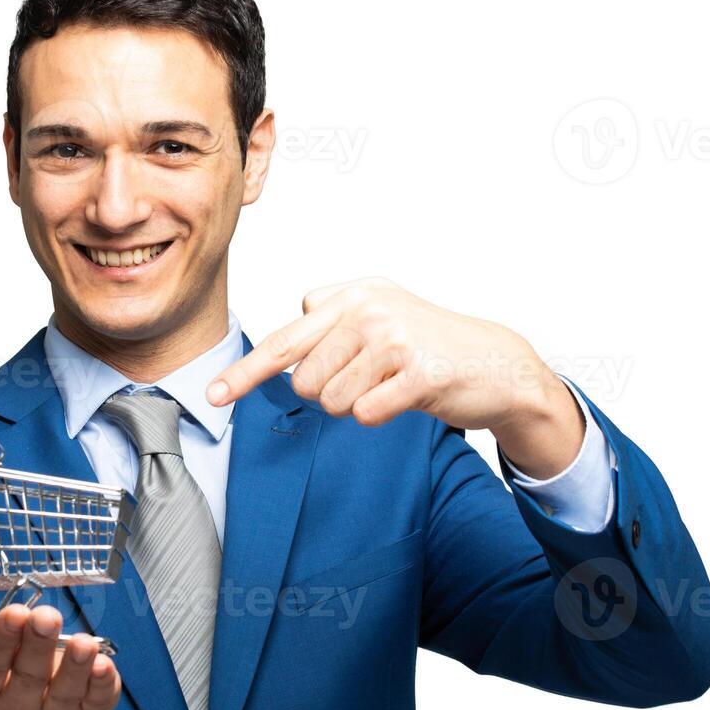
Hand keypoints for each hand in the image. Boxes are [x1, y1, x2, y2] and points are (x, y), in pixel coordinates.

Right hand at [0, 604, 120, 709]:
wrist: (34, 704)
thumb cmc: (3, 662)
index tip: (14, 614)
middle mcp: (13, 706)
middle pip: (26, 678)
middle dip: (38, 645)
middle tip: (46, 617)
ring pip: (63, 692)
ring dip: (74, 667)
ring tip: (83, 643)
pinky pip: (96, 700)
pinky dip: (102, 682)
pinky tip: (104, 663)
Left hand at [207, 276, 584, 477]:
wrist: (496, 363)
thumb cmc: (428, 345)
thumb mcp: (378, 315)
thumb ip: (329, 321)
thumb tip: (289, 333)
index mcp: (351, 295)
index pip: (284, 341)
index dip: (245, 373)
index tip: (214, 396)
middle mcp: (369, 308)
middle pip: (305, 382)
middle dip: (330, 394)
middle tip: (370, 380)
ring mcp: (394, 337)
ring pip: (334, 402)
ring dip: (358, 406)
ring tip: (390, 385)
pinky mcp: (419, 371)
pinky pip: (367, 413)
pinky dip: (380, 415)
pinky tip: (406, 397)